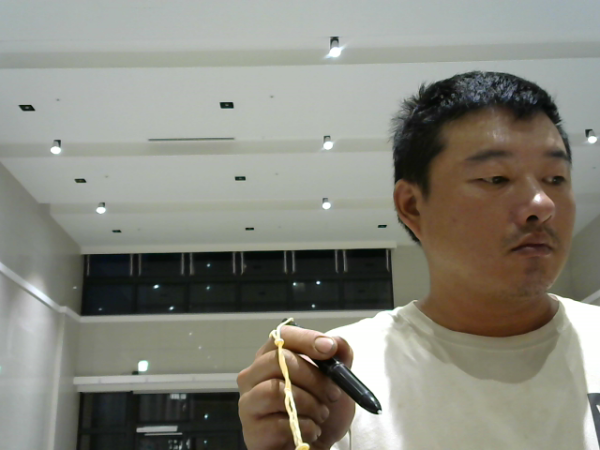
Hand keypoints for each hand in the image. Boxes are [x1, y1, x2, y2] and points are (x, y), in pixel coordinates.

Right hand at [237, 325, 354, 449]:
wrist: (316, 447)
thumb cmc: (319, 410)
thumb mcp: (336, 381)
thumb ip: (339, 357)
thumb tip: (336, 342)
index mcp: (271, 358)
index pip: (281, 336)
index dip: (306, 339)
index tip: (329, 348)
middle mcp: (253, 376)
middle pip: (278, 361)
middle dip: (313, 377)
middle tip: (333, 393)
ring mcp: (248, 403)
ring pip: (275, 390)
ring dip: (309, 403)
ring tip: (322, 414)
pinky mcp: (251, 431)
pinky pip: (278, 423)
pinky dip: (305, 427)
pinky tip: (312, 430)